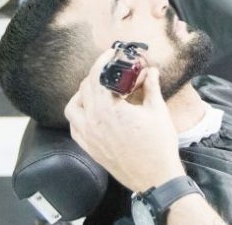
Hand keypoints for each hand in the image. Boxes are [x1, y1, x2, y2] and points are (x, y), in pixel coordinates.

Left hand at [65, 51, 185, 192]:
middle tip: (110, 70)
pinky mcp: (89, 148)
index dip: (102, 61)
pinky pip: (74, 126)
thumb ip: (151, 87)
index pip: (97, 76)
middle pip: (85, 88)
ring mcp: (88, 136)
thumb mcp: (157, 111)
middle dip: (96, 75)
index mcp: (109, 110)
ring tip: (98, 90)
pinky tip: (92, 112)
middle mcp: (93, 122)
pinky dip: (79, 114)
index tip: (110, 53)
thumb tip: (151, 71)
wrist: (155, 178)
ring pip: (73, 107)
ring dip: (83, 94)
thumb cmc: (158, 146)